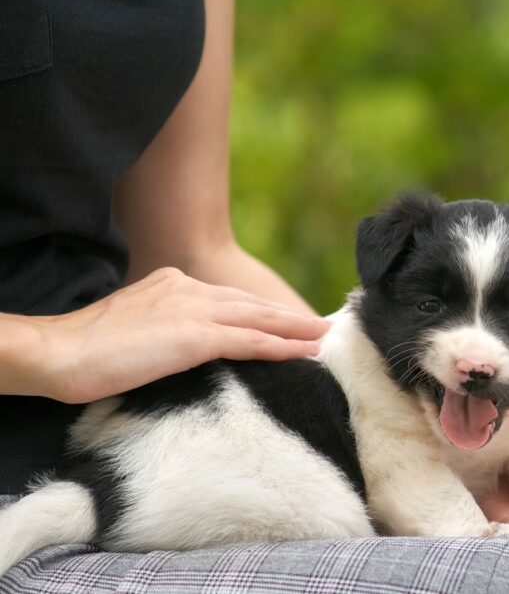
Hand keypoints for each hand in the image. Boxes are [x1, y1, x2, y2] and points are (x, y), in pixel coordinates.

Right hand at [6, 267, 328, 403]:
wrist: (58, 352)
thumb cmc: (87, 350)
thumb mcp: (136, 330)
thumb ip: (166, 329)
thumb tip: (185, 345)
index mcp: (173, 284)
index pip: (227, 299)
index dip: (258, 311)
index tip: (283, 320)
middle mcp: (188, 289)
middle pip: (249, 303)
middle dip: (285, 316)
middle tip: (318, 324)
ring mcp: (192, 310)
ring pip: (257, 318)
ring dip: (293, 329)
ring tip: (321, 336)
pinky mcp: (193, 336)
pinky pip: (249, 341)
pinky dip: (280, 345)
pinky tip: (302, 351)